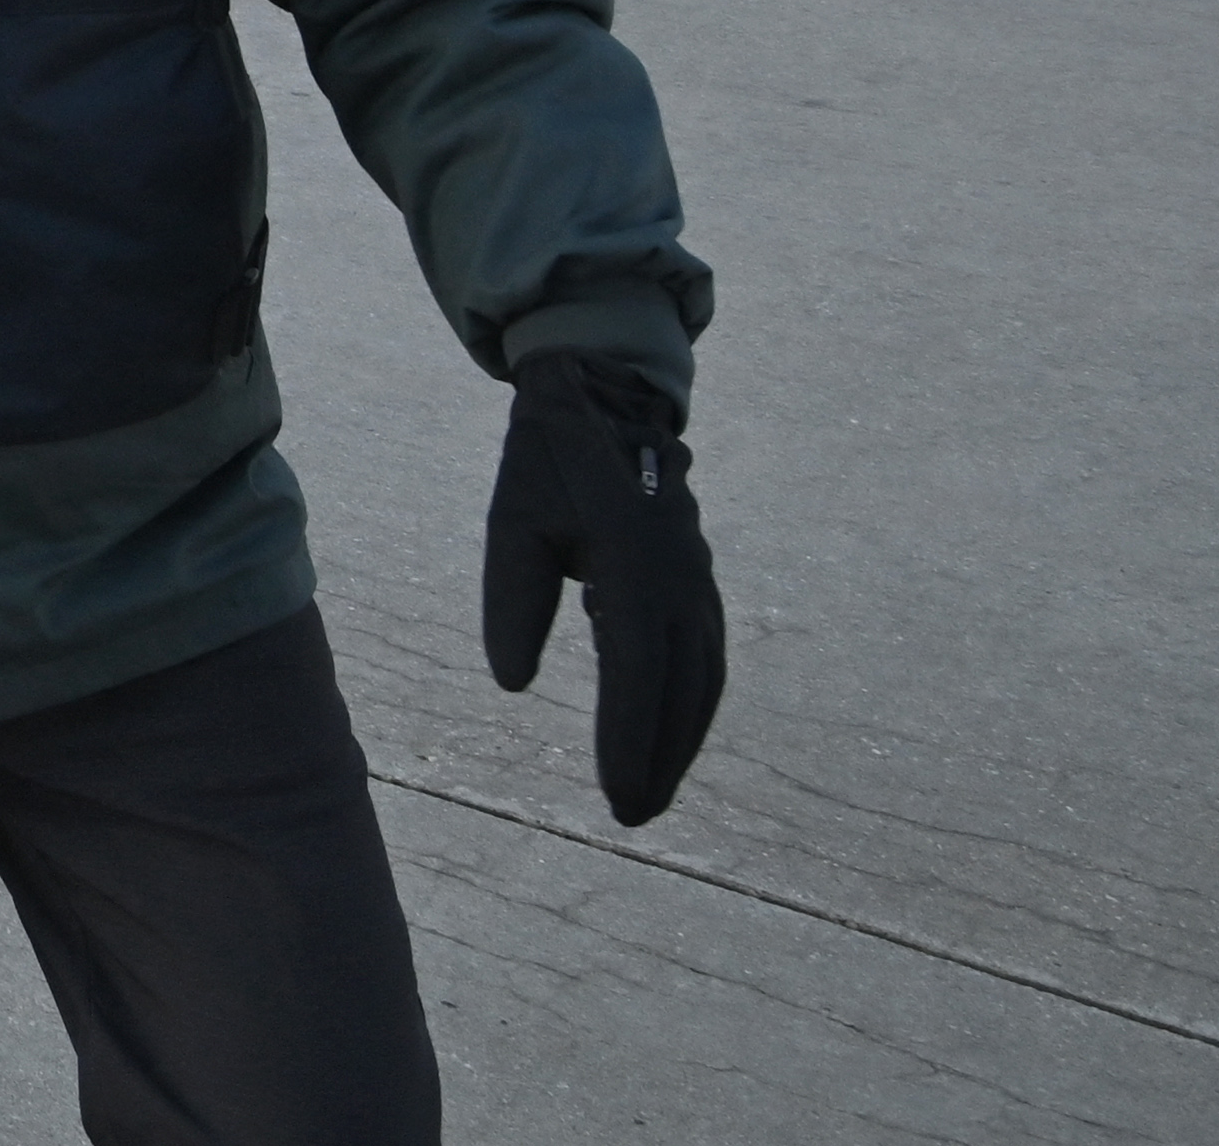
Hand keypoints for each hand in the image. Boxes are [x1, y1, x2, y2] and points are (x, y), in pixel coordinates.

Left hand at [482, 353, 725, 825]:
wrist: (605, 402)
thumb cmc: (547, 465)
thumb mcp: (513, 521)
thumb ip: (513, 600)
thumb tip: (513, 683)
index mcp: (632, 558)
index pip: (636, 668)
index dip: (630, 736)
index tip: (617, 792)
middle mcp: (679, 576)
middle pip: (680, 686)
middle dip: (660, 756)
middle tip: (631, 815)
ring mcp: (697, 580)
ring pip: (702, 678)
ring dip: (681, 740)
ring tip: (648, 795)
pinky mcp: (699, 584)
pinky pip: (704, 659)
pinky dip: (690, 707)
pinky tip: (667, 742)